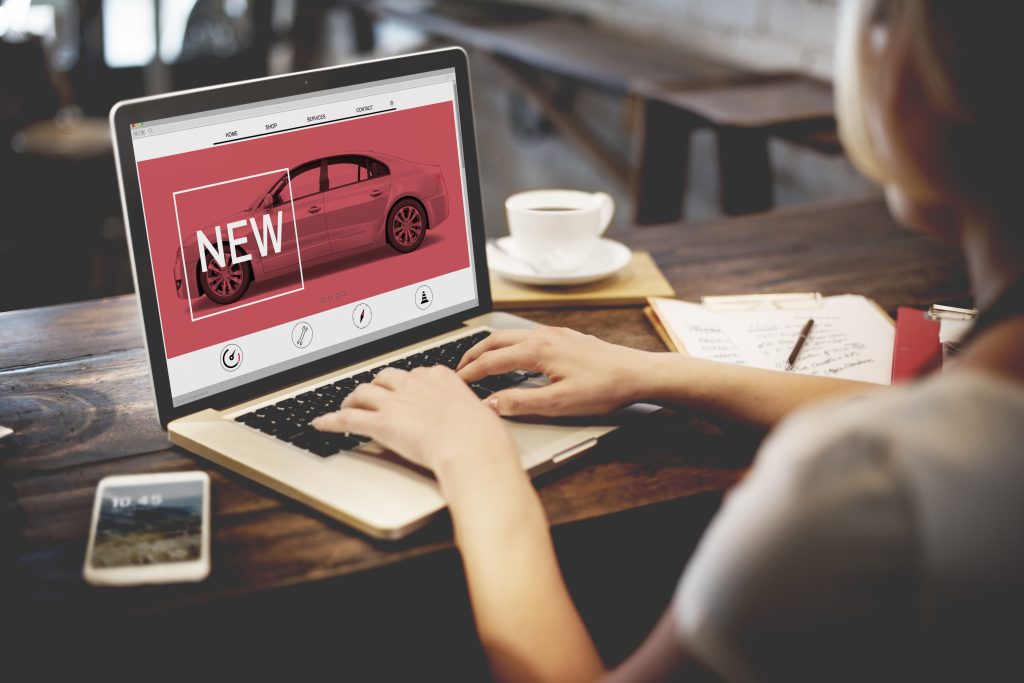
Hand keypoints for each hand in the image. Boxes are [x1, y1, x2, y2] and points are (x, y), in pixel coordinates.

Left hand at [311, 366, 516, 471]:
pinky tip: (320, 424)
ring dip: (352, 400)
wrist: (471, 446)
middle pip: (385, 378)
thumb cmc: (482, 435)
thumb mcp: (482, 413)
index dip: (404, 384)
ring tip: (346, 406)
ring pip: (363, 392)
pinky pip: (348, 419)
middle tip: (372, 397)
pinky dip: (330, 421)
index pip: (414, 374)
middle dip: (376, 387)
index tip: (402, 392)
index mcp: (439, 376)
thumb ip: (472, 410)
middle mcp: (414, 383)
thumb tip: (482, 413)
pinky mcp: (382, 423)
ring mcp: (396, 402)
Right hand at [457, 327, 655, 416]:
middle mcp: (543, 336)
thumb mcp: (559, 404)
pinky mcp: (565, 337)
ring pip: (510, 336)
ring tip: (479, 362)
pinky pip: (526, 336)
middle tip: (458, 370)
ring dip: (490, 348)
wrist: (637, 373)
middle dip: (473, 354)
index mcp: (537, 350)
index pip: (492, 361)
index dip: (471, 373)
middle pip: (495, 340)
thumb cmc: (604, 388)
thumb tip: (491, 403)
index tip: (456, 383)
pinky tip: (512, 357)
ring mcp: (554, 334)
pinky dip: (508, 345)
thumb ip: (521, 403)